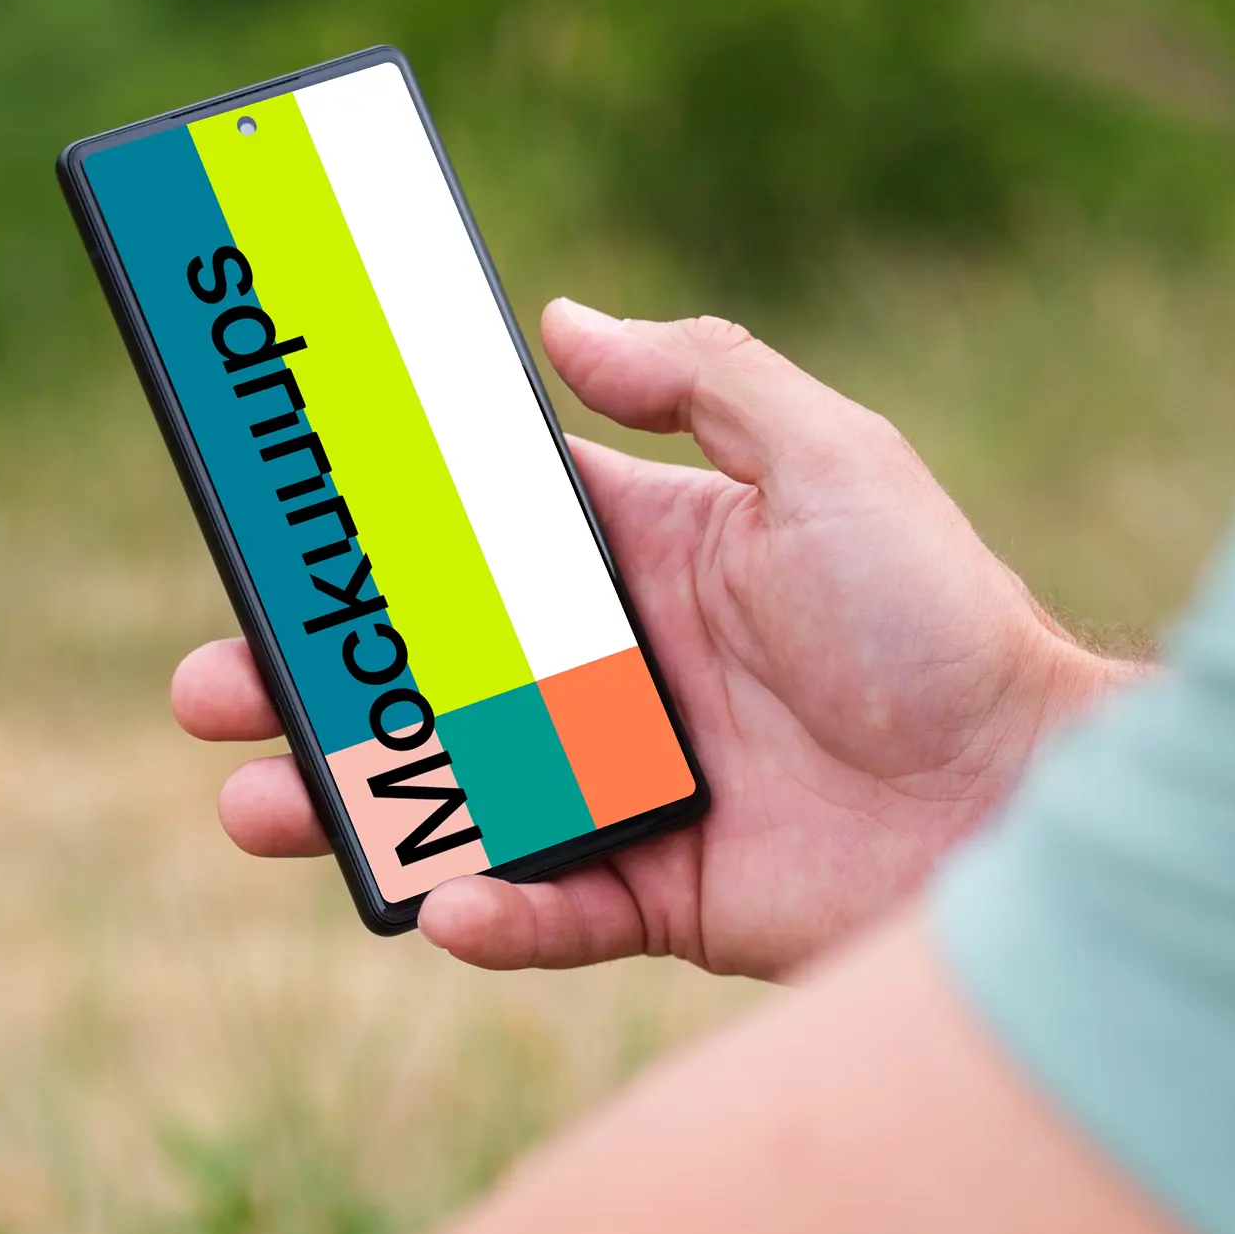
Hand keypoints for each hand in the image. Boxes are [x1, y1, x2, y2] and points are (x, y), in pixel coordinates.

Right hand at [171, 302, 1124, 979]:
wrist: (1026, 796)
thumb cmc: (939, 620)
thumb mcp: (829, 458)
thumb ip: (701, 380)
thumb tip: (558, 319)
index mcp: (650, 559)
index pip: (476, 539)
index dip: (371, 537)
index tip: (270, 526)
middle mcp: (624, 676)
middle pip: (430, 678)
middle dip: (313, 684)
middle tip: (208, 687)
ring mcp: (636, 792)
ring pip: (457, 800)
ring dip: (352, 805)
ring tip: (252, 808)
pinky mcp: (666, 901)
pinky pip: (549, 914)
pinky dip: (489, 914)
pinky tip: (436, 904)